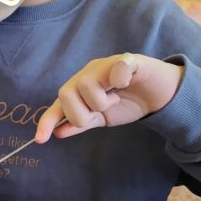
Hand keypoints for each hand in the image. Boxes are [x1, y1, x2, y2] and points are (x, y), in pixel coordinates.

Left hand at [35, 53, 183, 143]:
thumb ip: (81, 123)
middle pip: (66, 93)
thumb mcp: (101, 118)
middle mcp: (89, 73)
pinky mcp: (129, 61)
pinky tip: (125, 84)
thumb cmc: (129, 102)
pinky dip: (119, 79)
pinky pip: (116, 68)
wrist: (160, 94)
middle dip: (81, 113)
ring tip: (116, 98)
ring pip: (85, 85)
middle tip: (100, 111)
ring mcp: (107, 66)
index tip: (40, 140)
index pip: (58, 104)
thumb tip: (57, 132)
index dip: (47, 120)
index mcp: (81, 87)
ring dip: (102, 101)